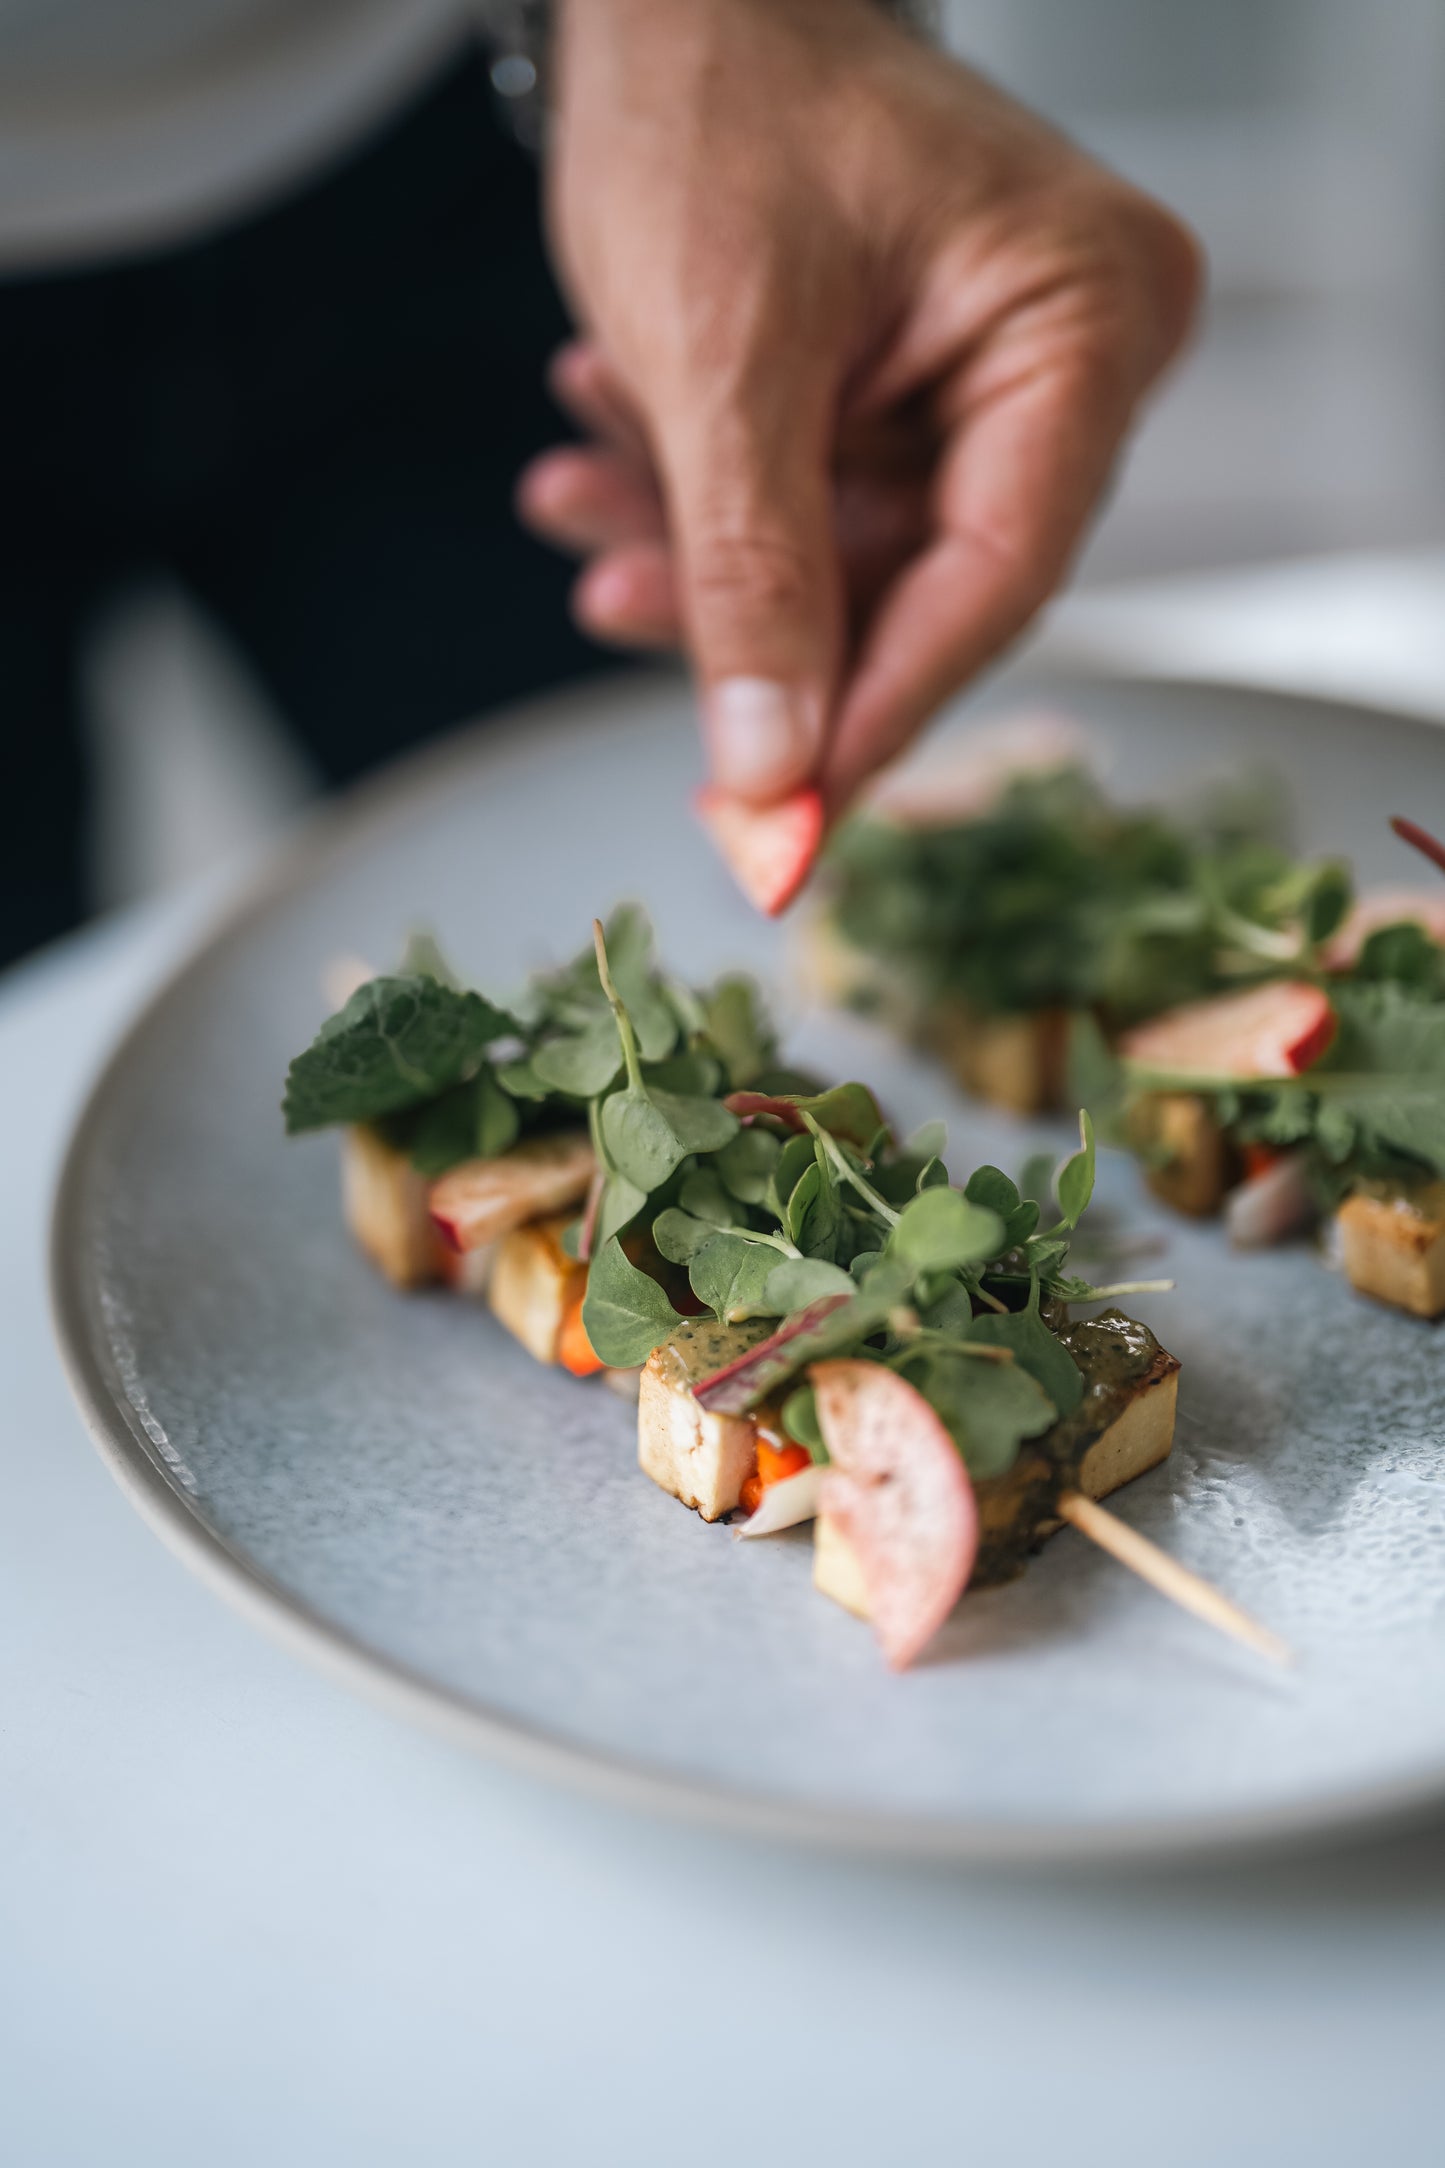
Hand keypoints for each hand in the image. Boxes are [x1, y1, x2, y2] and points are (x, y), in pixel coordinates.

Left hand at [519, 0, 1200, 819]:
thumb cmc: (717, 91)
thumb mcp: (723, 353)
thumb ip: (753, 576)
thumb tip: (771, 772)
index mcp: (1086, 318)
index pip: (998, 574)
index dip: (880, 706)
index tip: (784, 816)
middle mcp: (1068, 354)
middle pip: (922, 579)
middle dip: (750, 611)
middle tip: (620, 617)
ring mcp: (989, 376)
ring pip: (846, 554)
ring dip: (696, 550)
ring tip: (576, 496)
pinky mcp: (910, 389)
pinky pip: (811, 500)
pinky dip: (698, 499)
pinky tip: (601, 453)